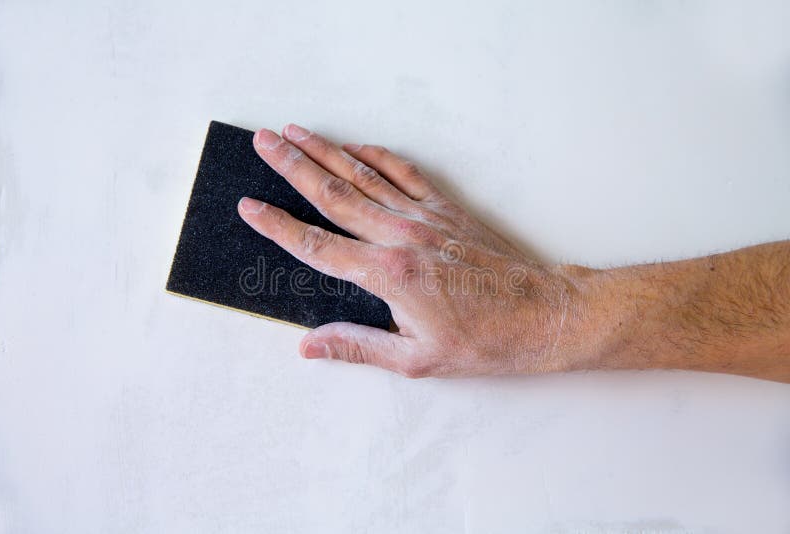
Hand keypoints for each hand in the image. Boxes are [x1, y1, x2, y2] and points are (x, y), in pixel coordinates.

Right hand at [237, 124, 599, 377]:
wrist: (542, 314)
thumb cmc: (484, 341)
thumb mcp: (415, 358)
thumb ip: (358, 347)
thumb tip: (309, 345)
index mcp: (388, 275)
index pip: (317, 245)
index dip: (278, 225)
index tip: (250, 207)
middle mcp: (401, 237)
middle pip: (333, 194)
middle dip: (292, 165)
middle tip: (262, 141)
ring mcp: (424, 217)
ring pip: (363, 176)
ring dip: (325, 151)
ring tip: (296, 131)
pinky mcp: (445, 209)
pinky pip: (404, 172)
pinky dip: (376, 156)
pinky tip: (356, 146)